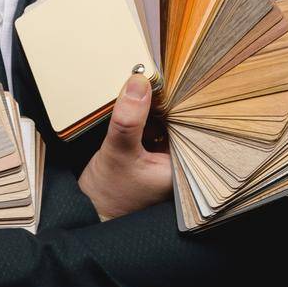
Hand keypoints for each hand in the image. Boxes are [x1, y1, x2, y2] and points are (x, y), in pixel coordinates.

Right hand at [77, 72, 174, 220]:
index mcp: (185, 167)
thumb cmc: (109, 194)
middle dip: (171, 101)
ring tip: (150, 85)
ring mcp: (167, 156)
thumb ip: (128, 120)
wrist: (90, 209)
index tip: (176, 78)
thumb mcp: (118, 152)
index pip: (197, 126)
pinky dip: (148, 114)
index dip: (188, 100)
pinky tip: (139, 103)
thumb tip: (138, 84)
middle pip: (184, 120)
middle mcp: (181, 161)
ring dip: (158, 105)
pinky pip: (156, 125)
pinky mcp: (153, 151)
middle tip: (159, 77)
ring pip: (169, 120)